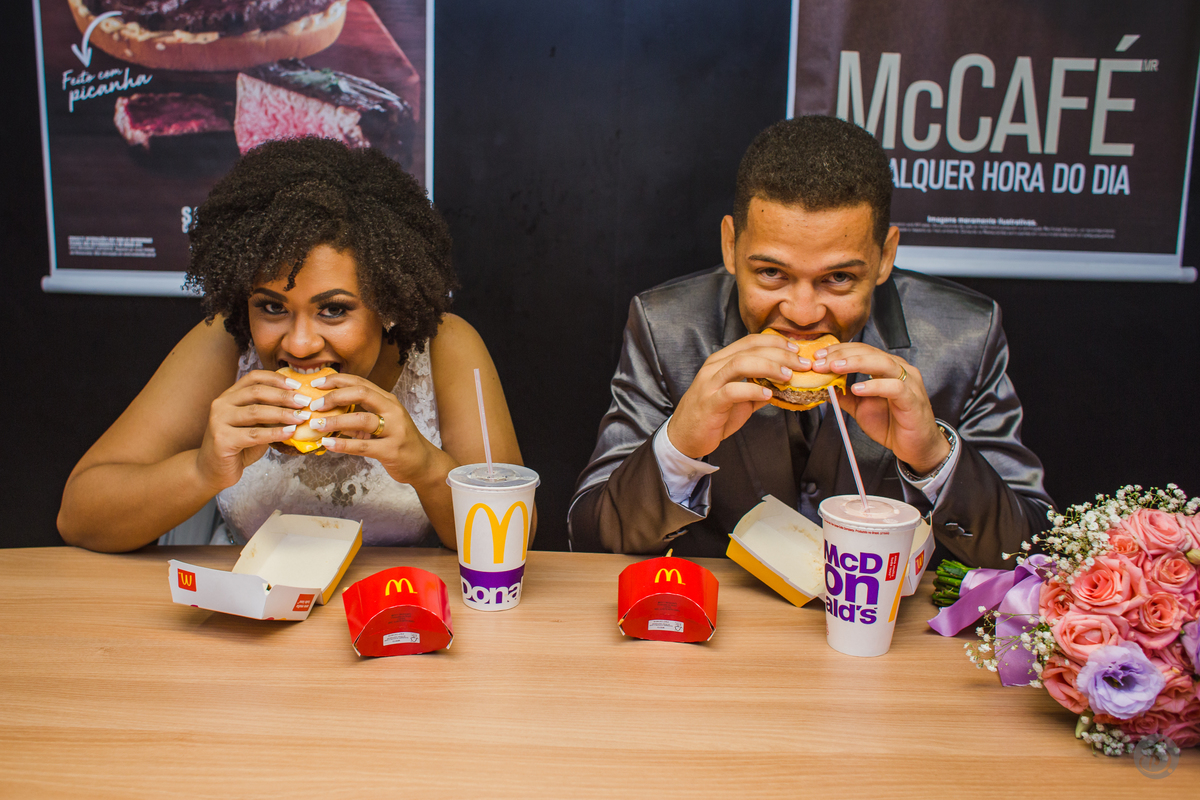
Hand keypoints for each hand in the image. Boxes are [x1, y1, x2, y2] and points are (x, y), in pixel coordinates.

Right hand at [196, 369, 315, 489]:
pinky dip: (275, 433)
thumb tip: (300, 405)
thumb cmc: (239, 446)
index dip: (276, 379)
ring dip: (282, 414)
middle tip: (305, 402)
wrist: (213, 470)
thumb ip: (269, 413)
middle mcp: (221, 404)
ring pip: (256, 412)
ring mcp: (218, 421)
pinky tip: (290, 433)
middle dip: (284, 396)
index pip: (254, 378)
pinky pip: (254, 434)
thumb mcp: (255, 425)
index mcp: (229, 395)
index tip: (297, 385)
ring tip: (301, 417)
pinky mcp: (222, 439)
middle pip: (257, 392)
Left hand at [304, 373, 442, 487]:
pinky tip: (328, 444)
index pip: (360, 382)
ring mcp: (394, 430)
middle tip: (315, 405)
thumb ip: (359, 416)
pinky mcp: (392, 450)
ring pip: (362, 419)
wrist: (423, 463)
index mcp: (388, 400)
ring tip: (317, 425)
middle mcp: (392, 410)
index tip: (316, 384)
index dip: (337, 380)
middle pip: (362, 393)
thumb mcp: (381, 423)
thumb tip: (328, 413)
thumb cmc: (398, 441)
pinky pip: (363, 446)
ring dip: (335, 421)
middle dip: (335, 396)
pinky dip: (343, 445)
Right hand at [667, 333, 806, 458]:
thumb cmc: (712, 416)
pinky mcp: (710, 402)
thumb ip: (758, 389)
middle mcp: (714, 367)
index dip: (775, 342)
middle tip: (801, 364)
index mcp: (721, 361)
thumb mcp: (739, 399)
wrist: (685, 436)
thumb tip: (783, 386)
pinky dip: (753, 390)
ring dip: (768, 367)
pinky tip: (769, 394)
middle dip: (780, 354)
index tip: (796, 349)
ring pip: (740, 363)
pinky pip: (733, 391)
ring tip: (788, 376)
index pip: (750, 341)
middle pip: (750, 350)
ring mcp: (710, 383)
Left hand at [810, 342, 949, 473]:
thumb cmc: (892, 424)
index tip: (818, 356)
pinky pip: (894, 387)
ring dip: (856, 363)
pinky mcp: (913, 399)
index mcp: (887, 368)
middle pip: (869, 352)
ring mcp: (909, 383)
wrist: (915, 447)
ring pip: (882, 363)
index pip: (861, 350)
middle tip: (820, 361)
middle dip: (842, 355)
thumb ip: (845, 396)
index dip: (839, 350)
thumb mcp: (861, 408)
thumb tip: (824, 386)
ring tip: (835, 368)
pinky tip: (857, 389)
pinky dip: (874, 386)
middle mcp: (899, 370)